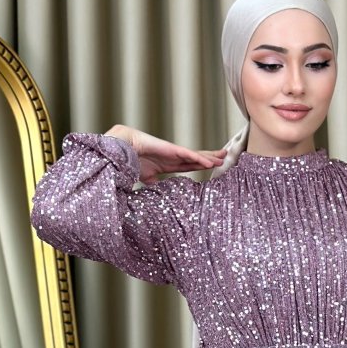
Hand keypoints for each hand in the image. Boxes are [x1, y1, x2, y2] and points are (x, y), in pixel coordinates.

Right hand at [103, 126, 227, 183]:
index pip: (189, 165)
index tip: (213, 167)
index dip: (201, 165)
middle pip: (196, 158)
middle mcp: (173, 157)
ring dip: (210, 157)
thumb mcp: (146, 179)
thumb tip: (158, 198)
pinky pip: (188, 155)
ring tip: (223, 157)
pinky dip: (199, 159)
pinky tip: (210, 162)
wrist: (121, 150)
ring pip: (195, 155)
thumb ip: (155, 186)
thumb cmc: (131, 161)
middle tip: (225, 158)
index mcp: (169, 164)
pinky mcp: (170, 150)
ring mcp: (173, 152)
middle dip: (210, 158)